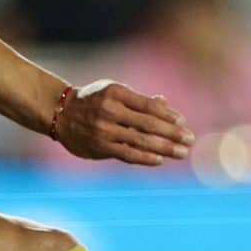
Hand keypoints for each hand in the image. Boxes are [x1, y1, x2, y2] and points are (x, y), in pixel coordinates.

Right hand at [53, 79, 193, 165]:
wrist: (60, 113)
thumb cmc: (93, 99)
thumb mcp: (113, 91)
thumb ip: (138, 100)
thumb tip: (165, 104)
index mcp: (115, 93)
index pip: (148, 105)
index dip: (167, 115)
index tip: (183, 122)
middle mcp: (110, 111)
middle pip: (148, 124)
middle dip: (172, 133)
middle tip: (190, 140)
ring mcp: (104, 130)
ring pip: (140, 141)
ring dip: (164, 148)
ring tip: (181, 153)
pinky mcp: (100, 147)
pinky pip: (127, 154)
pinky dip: (145, 158)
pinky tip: (160, 160)